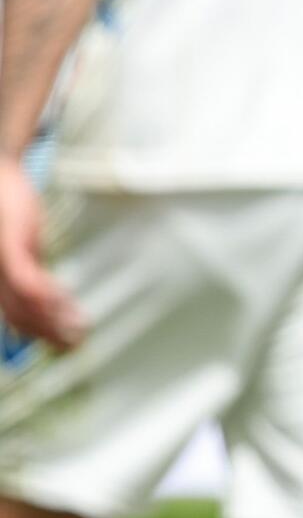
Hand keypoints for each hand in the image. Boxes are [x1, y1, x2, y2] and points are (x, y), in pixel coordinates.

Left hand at [0, 160, 83, 350]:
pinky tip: (63, 299)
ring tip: (79, 325)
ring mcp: (0, 262)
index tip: (67, 344)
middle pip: (20, 315)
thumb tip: (53, 298)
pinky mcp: (8, 246)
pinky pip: (25, 278)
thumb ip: (29, 271)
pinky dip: (44, 293)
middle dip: (51, 333)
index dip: (42, 336)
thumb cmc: (8, 206)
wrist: (1, 173)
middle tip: (78, 343)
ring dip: (53, 319)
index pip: (17, 318)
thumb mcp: (21, 245)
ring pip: (23, 302)